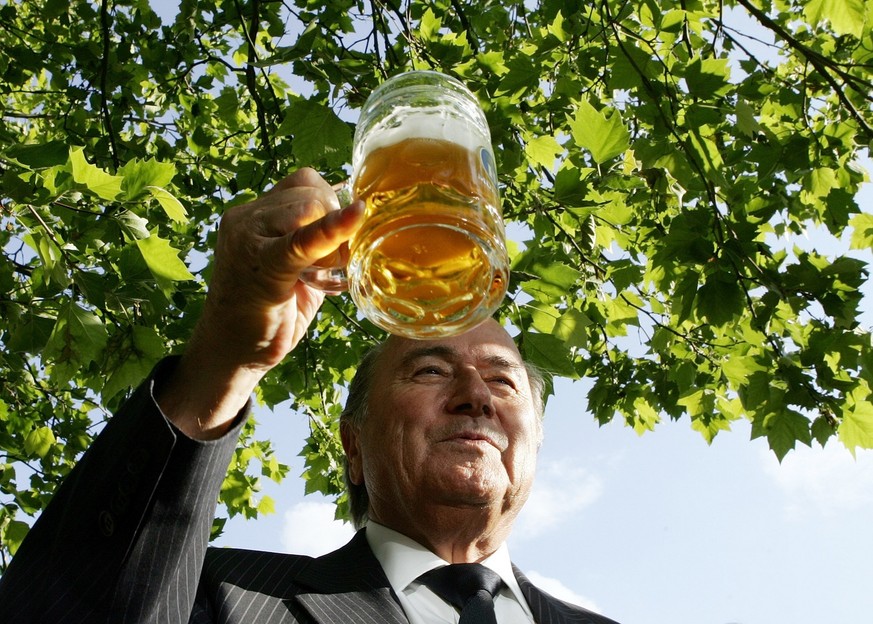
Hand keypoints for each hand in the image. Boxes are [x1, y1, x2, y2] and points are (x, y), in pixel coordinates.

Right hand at [157, 169, 363, 437]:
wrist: (234, 351)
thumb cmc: (270, 312)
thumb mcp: (298, 268)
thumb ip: (318, 242)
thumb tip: (358, 217)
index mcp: (255, 214)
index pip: (305, 183)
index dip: (333, 204)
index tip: (345, 233)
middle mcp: (247, 218)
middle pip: (310, 191)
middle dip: (335, 220)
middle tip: (333, 264)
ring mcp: (248, 237)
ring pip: (310, 208)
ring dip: (333, 237)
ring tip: (322, 274)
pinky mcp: (262, 265)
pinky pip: (302, 239)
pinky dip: (331, 229)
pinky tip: (354, 217)